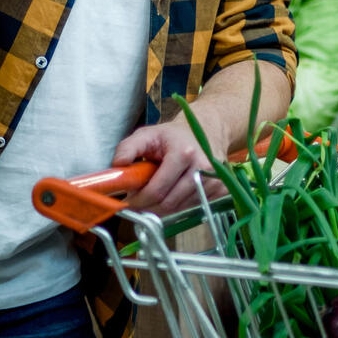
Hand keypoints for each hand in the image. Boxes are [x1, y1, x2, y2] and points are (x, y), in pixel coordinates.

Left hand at [112, 118, 228, 214]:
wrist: (207, 128)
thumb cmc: (174, 135)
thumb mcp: (147, 134)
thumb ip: (128, 148)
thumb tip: (117, 166)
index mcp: (184, 153)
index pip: (157, 191)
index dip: (139, 200)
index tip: (129, 201)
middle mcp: (202, 168)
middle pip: (169, 204)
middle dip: (149, 206)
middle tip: (140, 200)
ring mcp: (214, 180)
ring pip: (180, 209)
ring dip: (164, 207)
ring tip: (158, 192)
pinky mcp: (221, 190)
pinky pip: (193, 208)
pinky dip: (180, 206)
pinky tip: (175, 192)